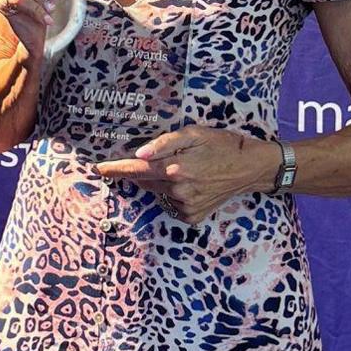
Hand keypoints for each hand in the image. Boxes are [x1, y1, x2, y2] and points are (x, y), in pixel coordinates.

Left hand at [94, 125, 279, 225]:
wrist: (250, 167)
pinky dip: (175, 194)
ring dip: (161, 181)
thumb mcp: (195, 133)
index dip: (116, 169)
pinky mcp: (193, 216)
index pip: (137, 170)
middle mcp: (178, 191)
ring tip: (183, 168)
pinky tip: (192, 183)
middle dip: (143, 171)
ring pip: (159, 193)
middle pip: (146, 181)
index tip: (99, 169)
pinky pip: (173, 204)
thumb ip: (165, 143)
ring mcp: (186, 206)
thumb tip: (139, 154)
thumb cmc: (223, 145)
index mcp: (176, 169)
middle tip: (159, 159)